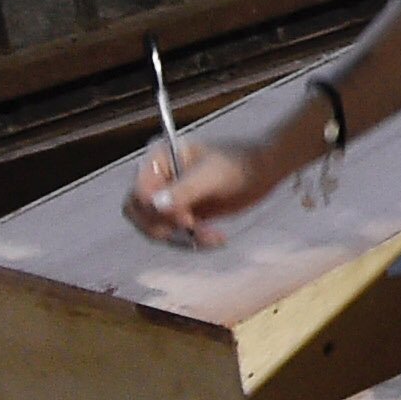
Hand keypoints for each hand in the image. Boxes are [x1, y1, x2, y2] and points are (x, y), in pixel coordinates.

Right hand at [125, 133, 286, 249]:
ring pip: (154, 228)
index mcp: (159, 158)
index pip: (138, 193)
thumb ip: (185, 189)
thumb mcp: (213, 175)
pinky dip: (191, 241)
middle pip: (137, 213)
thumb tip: (155, 205)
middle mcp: (157, 177)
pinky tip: (217, 237)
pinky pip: (172, 235)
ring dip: (181, 238)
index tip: (186, 219)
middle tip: (194, 228)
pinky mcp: (179, 213)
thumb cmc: (239, 162)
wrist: (262, 171)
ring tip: (212, 236)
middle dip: (164, 226)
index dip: (155, 210)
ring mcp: (166, 196)